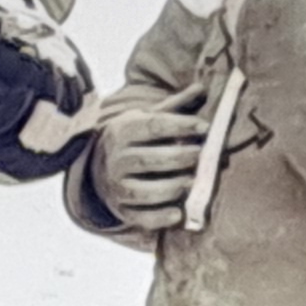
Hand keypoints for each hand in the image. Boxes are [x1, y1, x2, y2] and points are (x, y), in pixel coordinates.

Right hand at [88, 104, 215, 229]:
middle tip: (201, 156)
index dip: (180, 125)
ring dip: (171, 188)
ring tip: (191, 183)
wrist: (100, 168)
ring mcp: (116, 187)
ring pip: (144, 191)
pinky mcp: (122, 211)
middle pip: (148, 159)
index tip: (205, 126)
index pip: (152, 126)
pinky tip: (178, 213)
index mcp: (122, 131)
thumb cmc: (135, 140)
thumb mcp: (147, 120)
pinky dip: (160, 218)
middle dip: (179, 158)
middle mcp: (115, 160)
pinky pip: (140, 218)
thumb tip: (202, 88)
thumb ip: (175, 107)